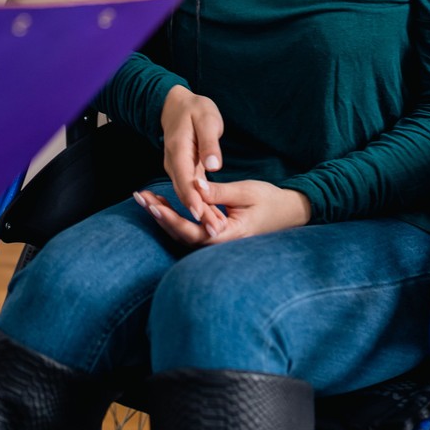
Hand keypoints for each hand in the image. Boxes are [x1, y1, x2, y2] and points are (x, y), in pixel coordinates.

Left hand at [134, 179, 310, 248]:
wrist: (289, 213)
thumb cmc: (270, 201)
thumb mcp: (246, 192)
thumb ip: (219, 192)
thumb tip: (195, 185)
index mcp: (229, 234)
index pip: (194, 231)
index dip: (172, 219)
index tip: (154, 205)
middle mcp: (220, 243)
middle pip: (183, 235)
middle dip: (159, 216)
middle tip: (140, 198)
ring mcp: (217, 242)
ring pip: (183, 234)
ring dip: (162, 217)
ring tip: (144, 198)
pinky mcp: (214, 235)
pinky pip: (189, 231)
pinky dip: (173, 218)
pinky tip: (159, 205)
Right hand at [158, 85, 227, 234]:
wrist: (176, 105)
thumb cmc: (195, 110)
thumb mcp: (207, 120)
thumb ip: (209, 143)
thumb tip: (214, 165)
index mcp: (178, 149)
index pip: (184, 178)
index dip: (192, 198)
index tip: (201, 216)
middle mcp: (173, 162)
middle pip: (184, 191)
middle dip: (198, 213)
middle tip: (214, 232)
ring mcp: (176, 168)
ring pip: (186, 194)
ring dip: (199, 213)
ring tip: (214, 231)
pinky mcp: (182, 171)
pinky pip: (189, 190)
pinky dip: (198, 204)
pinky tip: (210, 218)